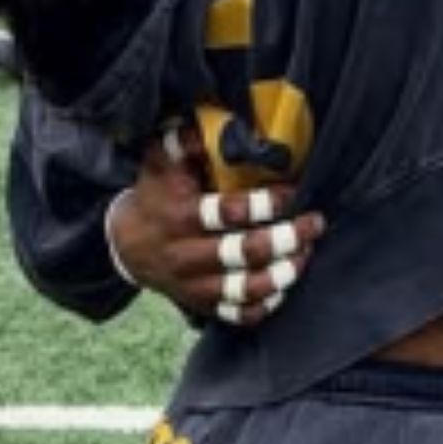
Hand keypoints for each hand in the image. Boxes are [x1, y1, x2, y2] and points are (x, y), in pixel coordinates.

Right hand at [108, 134, 323, 327]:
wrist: (128, 244)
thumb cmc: (156, 194)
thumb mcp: (161, 159)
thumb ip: (185, 141)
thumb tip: (212, 128)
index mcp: (180, 216)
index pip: (229, 213)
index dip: (264, 204)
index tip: (291, 193)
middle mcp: (187, 255)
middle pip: (244, 253)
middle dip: (287, 238)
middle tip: (314, 223)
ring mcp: (195, 285)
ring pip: (246, 288)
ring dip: (283, 273)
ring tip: (305, 252)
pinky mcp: (203, 305)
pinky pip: (239, 315)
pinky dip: (266, 304)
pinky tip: (285, 285)